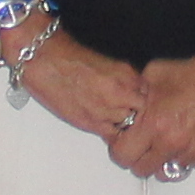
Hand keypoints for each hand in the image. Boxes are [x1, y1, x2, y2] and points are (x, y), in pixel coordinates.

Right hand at [10, 27, 150, 143]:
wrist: (47, 60)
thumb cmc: (69, 58)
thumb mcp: (108, 64)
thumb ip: (123, 79)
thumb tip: (131, 92)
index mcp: (127, 74)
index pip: (148, 94)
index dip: (141, 99)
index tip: (137, 102)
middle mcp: (122, 92)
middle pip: (142, 112)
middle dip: (136, 113)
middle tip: (127, 113)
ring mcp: (109, 109)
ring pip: (129, 125)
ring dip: (124, 124)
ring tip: (113, 119)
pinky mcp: (93, 122)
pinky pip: (113, 136)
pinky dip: (112, 134)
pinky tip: (106, 126)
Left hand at [113, 46, 194, 179]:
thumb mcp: (154, 75)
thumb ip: (136, 97)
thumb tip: (126, 108)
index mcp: (155, 124)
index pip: (123, 156)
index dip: (120, 148)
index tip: (124, 141)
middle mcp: (172, 143)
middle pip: (141, 170)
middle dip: (139, 157)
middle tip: (144, 143)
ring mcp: (192, 152)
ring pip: (165, 171)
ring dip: (163, 159)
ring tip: (168, 139)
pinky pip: (188, 165)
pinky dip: (184, 156)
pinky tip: (188, 136)